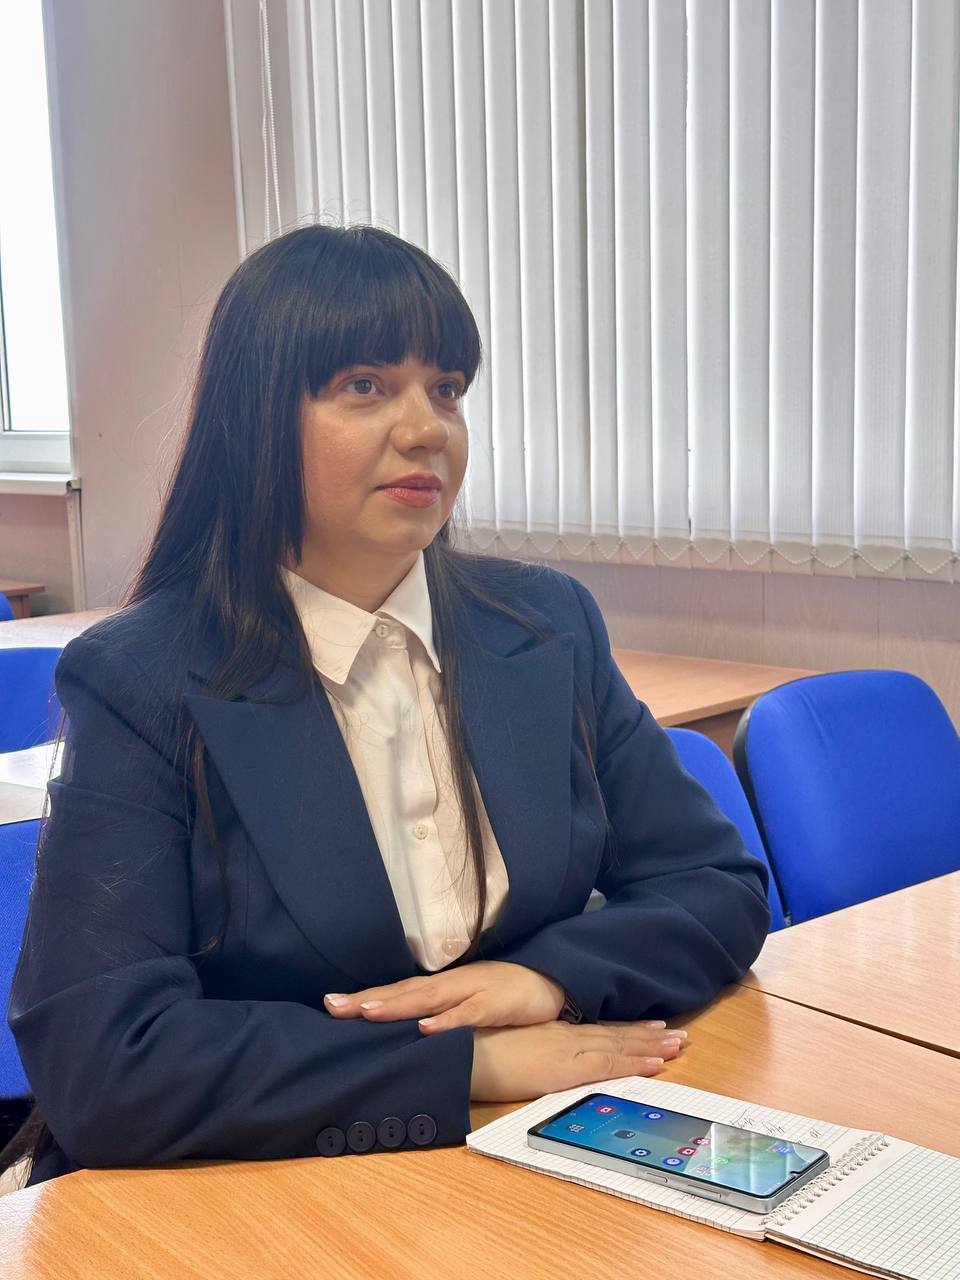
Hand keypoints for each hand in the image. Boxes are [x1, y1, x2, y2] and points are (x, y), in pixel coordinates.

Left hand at [324, 961, 565, 1032]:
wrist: (551, 978)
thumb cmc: (506, 993)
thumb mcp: (467, 1002)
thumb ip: (439, 1012)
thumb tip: (406, 1029)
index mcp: (442, 986)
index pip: (396, 991)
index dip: (364, 997)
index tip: (329, 1004)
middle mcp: (450, 984)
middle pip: (402, 991)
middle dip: (366, 1000)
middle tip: (331, 1006)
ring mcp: (472, 991)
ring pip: (428, 998)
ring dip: (397, 1005)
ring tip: (366, 1013)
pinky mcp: (496, 1003)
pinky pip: (468, 1014)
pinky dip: (447, 1021)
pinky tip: (426, 1029)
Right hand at [470, 1021, 687, 1101]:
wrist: (463, 1052)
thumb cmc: (477, 1051)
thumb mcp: (512, 1048)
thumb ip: (533, 1051)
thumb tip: (544, 1058)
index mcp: (553, 1034)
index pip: (598, 1031)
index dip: (626, 1030)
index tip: (652, 1028)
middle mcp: (565, 1038)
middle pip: (614, 1035)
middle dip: (648, 1037)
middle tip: (679, 1036)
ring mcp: (567, 1051)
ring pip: (618, 1046)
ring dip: (650, 1046)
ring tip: (678, 1044)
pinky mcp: (566, 1068)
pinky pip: (607, 1064)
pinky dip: (633, 1062)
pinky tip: (654, 1063)